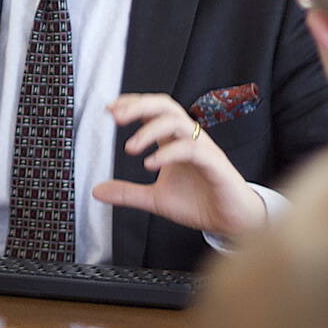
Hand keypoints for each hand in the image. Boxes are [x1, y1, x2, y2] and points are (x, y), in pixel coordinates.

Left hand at [93, 94, 267, 238]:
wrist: (231, 223)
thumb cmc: (199, 204)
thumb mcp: (155, 199)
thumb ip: (128, 193)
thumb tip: (96, 191)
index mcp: (175, 141)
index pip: (154, 110)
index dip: (132, 104)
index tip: (110, 110)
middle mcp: (189, 139)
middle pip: (165, 106)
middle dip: (139, 106)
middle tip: (115, 117)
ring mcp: (203, 149)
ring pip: (177, 121)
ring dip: (150, 130)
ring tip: (130, 148)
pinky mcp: (214, 164)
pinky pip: (191, 148)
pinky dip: (168, 153)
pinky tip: (150, 164)